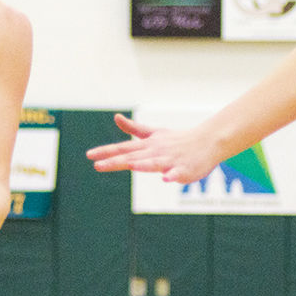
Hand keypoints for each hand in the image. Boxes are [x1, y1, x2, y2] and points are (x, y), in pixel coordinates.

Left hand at [86, 114, 221, 183]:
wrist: (207, 141)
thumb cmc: (178, 139)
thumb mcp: (154, 133)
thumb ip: (134, 128)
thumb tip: (116, 117)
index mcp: (147, 145)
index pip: (123, 148)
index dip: (106, 152)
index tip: (89, 155)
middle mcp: (156, 151)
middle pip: (133, 156)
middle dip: (115, 161)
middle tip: (97, 165)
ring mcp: (170, 159)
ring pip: (153, 163)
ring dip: (142, 165)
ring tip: (130, 166)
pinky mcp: (184, 169)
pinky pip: (178, 173)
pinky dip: (172, 175)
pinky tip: (166, 178)